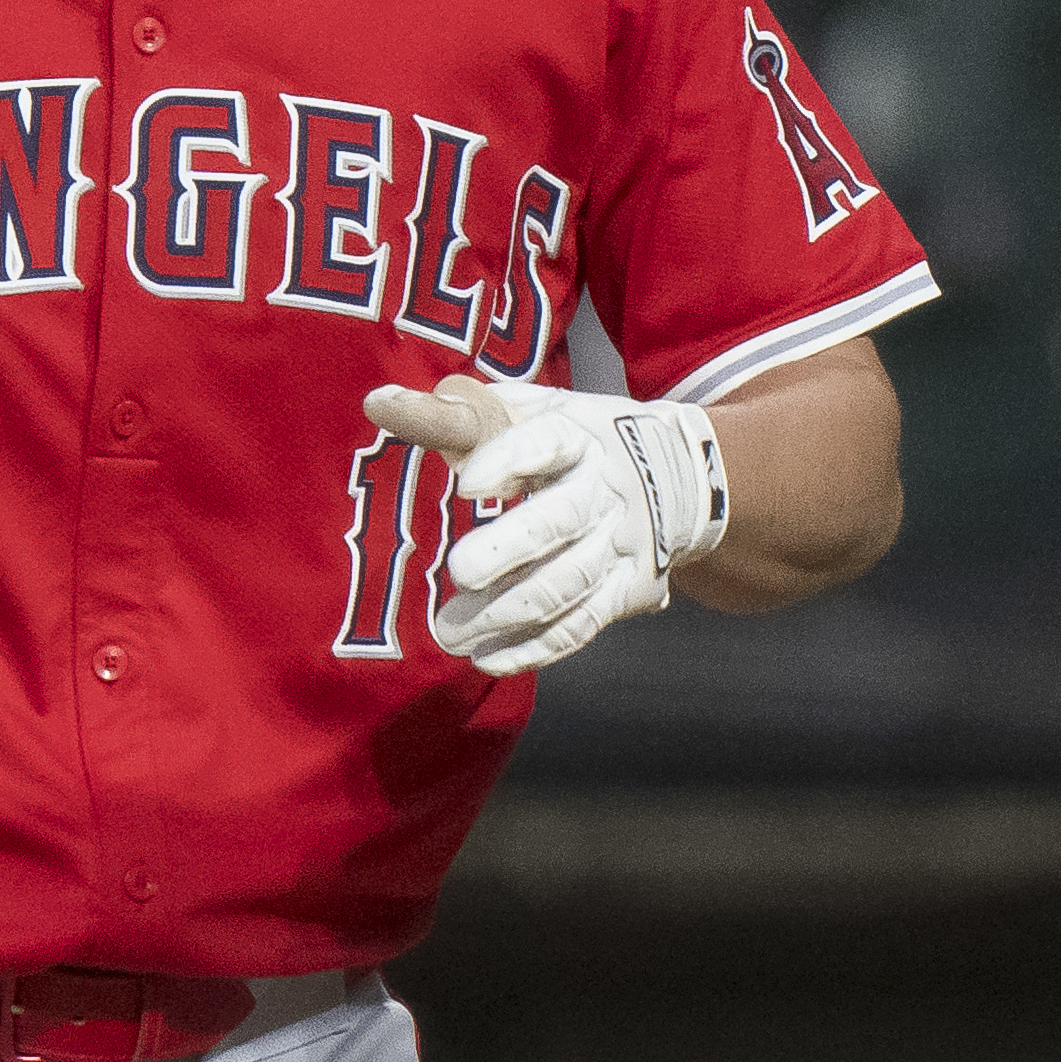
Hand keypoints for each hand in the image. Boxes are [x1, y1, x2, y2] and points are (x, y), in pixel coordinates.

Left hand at [367, 374, 725, 675]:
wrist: (683, 476)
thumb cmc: (574, 442)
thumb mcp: (527, 412)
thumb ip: (455, 413)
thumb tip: (377, 404)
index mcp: (577, 435)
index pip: (546, 443)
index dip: (508, 461)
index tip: (465, 482)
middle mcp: (606, 489)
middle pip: (560, 522)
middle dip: (509, 551)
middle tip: (460, 572)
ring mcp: (623, 543)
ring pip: (566, 584)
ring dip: (506, 613)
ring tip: (449, 631)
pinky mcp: (630, 590)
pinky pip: (582, 625)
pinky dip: (535, 647)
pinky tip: (487, 658)